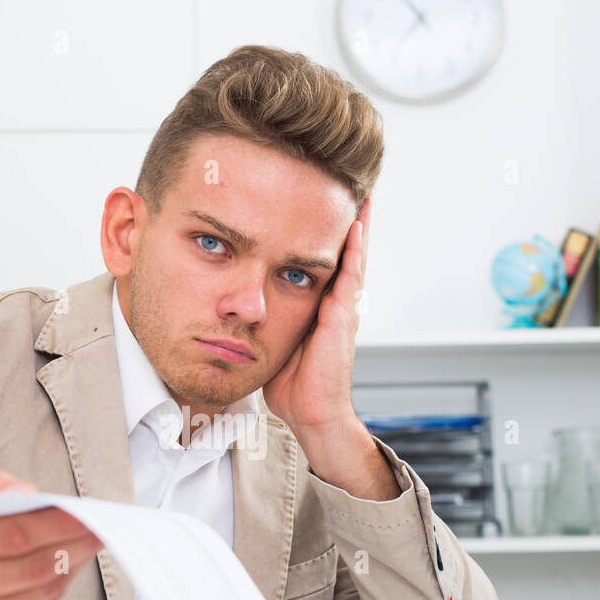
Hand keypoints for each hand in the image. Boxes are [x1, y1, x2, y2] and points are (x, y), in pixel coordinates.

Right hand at [0, 463, 103, 599]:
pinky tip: (67, 562)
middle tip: (101, 524)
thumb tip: (28, 493)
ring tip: (91, 539)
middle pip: (32, 564)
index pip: (10, 534)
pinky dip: (60, 582)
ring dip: (73, 561)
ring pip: (41, 588)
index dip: (54, 523)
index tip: (84, 509)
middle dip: (74, 541)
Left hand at [262, 193, 370, 433]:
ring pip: (353, 258)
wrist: (311, 414)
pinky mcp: (342, 320)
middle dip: (349, 220)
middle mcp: (336, 304)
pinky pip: (350, 279)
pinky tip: (355, 227)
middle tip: (351, 186)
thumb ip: (265, 320)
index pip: (324, 261)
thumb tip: (237, 307)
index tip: (320, 204)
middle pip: (345, 252)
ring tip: (361, 194)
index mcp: (319, 307)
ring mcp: (343, 310)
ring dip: (358, 226)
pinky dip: (354, 252)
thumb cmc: (292, 386)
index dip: (325, 234)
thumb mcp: (273, 342)